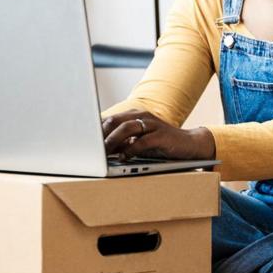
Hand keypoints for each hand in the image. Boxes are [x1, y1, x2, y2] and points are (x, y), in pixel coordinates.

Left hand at [101, 109, 215, 160]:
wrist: (189, 145)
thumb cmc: (160, 144)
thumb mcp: (138, 142)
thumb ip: (122, 143)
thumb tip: (101, 151)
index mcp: (134, 115)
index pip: (110, 119)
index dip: (95, 130)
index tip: (83, 142)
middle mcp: (142, 116)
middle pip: (115, 121)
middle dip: (101, 135)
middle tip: (90, 149)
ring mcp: (153, 125)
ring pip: (127, 128)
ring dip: (113, 140)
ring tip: (103, 152)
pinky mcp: (162, 136)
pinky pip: (143, 141)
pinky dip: (131, 149)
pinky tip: (124, 157)